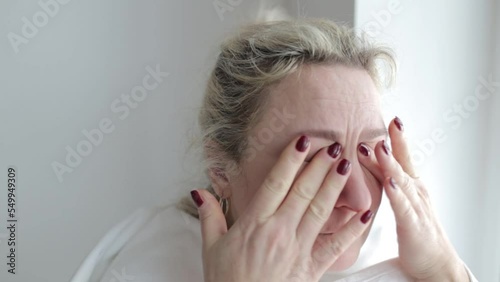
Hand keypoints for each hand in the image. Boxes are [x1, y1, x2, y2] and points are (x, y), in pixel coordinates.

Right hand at [191, 136, 373, 281]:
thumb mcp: (211, 248)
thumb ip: (209, 216)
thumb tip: (200, 191)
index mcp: (254, 224)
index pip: (275, 184)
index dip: (290, 160)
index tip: (302, 141)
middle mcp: (278, 231)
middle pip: (302, 191)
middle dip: (319, 166)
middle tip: (333, 145)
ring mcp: (297, 249)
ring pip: (320, 211)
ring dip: (335, 186)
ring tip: (346, 166)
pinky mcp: (311, 267)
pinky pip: (335, 246)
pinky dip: (352, 229)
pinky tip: (365, 213)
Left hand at [358, 117, 468, 281]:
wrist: (435, 263)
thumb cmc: (414, 228)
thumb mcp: (399, 198)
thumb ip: (384, 177)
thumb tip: (362, 156)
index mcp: (411, 184)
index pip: (402, 156)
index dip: (397, 137)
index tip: (389, 117)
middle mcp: (415, 191)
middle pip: (402, 163)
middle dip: (394, 143)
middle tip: (386, 122)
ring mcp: (416, 207)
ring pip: (402, 181)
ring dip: (391, 164)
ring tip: (381, 147)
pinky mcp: (413, 225)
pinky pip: (403, 208)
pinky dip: (397, 194)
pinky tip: (389, 183)